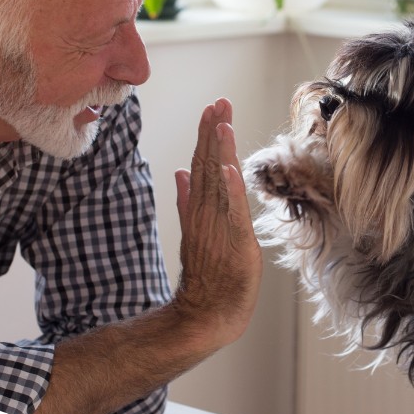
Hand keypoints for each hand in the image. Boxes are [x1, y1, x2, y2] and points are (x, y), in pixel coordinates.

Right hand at [173, 98, 263, 350]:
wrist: (208, 310)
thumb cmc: (207, 274)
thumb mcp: (194, 231)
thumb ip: (186, 201)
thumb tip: (180, 172)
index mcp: (200, 206)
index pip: (203, 163)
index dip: (208, 135)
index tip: (213, 108)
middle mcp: (207, 211)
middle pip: (209, 164)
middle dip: (214, 131)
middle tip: (219, 103)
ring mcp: (218, 224)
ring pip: (219, 180)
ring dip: (221, 150)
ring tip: (222, 122)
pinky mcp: (233, 240)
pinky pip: (232, 210)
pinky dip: (231, 188)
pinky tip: (230, 167)